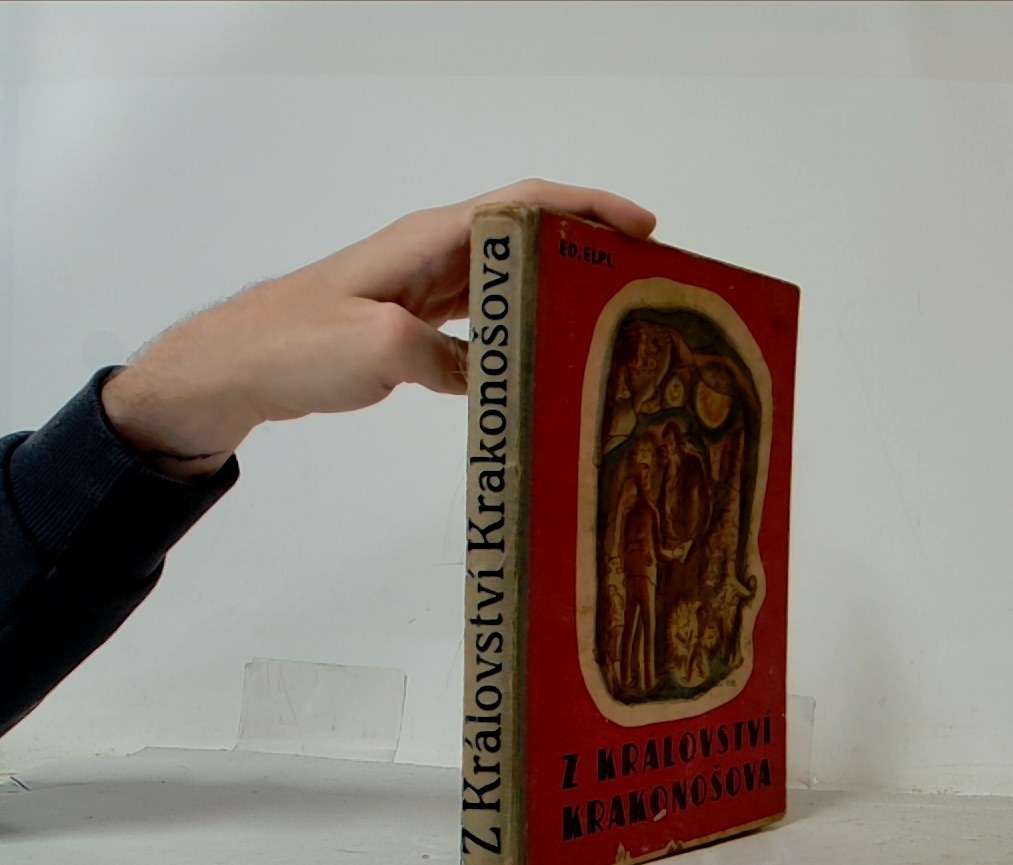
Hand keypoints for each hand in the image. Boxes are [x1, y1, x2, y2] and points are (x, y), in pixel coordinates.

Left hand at [102, 179, 655, 477]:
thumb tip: (483, 375)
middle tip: (635, 281)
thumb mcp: (378, 348)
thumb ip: (443, 358)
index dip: (587, 207)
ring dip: (552, 292)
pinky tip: (534, 361)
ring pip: (504, 280)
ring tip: (600, 320)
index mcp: (428, 240)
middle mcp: (431, 255)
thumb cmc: (294, 342)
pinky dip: (512, 334)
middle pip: (524, 239)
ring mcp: (420, 290)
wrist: (237, 367)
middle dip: (583, 249)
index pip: (523, 205)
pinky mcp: (409, 324)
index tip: (640, 226)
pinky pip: (477, 322)